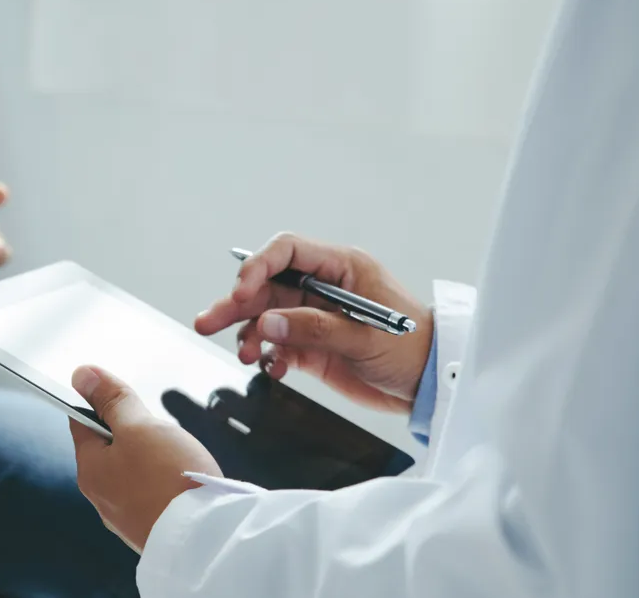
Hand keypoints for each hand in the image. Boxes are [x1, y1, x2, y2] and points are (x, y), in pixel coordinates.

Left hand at [69, 365, 221, 552]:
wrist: (206, 539)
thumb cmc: (170, 480)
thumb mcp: (140, 426)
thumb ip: (112, 401)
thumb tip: (81, 374)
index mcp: (90, 469)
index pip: (81, 423)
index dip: (101, 403)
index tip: (123, 397)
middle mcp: (101, 496)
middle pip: (110, 447)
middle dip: (135, 432)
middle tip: (160, 432)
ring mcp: (126, 516)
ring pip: (134, 470)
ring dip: (153, 457)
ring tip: (177, 457)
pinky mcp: (151, 528)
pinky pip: (153, 493)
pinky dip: (166, 481)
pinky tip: (184, 481)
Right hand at [195, 232, 432, 412]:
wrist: (431, 385)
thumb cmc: (413, 349)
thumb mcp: (365, 336)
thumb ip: (314, 329)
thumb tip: (267, 323)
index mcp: (341, 268)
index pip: (286, 252)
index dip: (257, 267)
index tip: (240, 292)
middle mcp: (322, 288)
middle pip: (266, 286)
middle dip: (236, 304)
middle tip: (207, 322)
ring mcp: (314, 317)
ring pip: (265, 316)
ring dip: (247, 334)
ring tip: (244, 354)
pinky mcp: (312, 345)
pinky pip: (276, 344)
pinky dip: (268, 356)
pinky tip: (272, 367)